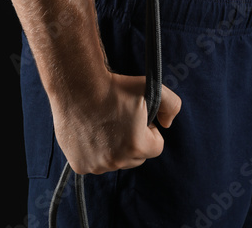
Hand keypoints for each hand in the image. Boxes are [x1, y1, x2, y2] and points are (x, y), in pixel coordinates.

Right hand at [51, 72, 181, 175]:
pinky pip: (96, 163)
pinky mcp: (80, 166)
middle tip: (122, 119)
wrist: (79, 86)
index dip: (150, 129)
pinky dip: (96, 152)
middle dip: (134, 141)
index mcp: (136, 146)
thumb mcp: (151, 87)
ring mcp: (97, 165)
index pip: (156, 146)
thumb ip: (172, 105)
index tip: (138, 117)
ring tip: (106, 123)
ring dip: (115, 147)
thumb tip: (167, 124)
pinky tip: (92, 131)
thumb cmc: (115, 87)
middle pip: (136, 157)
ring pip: (116, 161)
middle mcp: (116, 161)